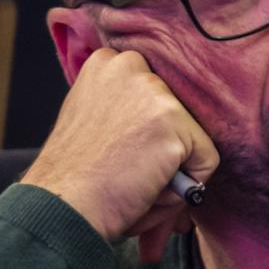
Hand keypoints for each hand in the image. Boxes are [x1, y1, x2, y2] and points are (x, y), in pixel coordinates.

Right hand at [22, 48, 221, 261]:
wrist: (63, 205)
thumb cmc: (74, 177)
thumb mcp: (90, 120)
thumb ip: (123, 108)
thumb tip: (160, 127)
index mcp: (106, 62)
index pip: (156, 90)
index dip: (149, 128)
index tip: (128, 150)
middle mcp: (130, 65)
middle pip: (177, 114)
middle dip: (163, 150)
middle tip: (132, 175)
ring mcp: (153, 92)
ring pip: (191, 139)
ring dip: (173, 170)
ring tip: (137, 186)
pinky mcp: (172, 121)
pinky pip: (204, 162)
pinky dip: (187, 187)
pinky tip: (148, 190)